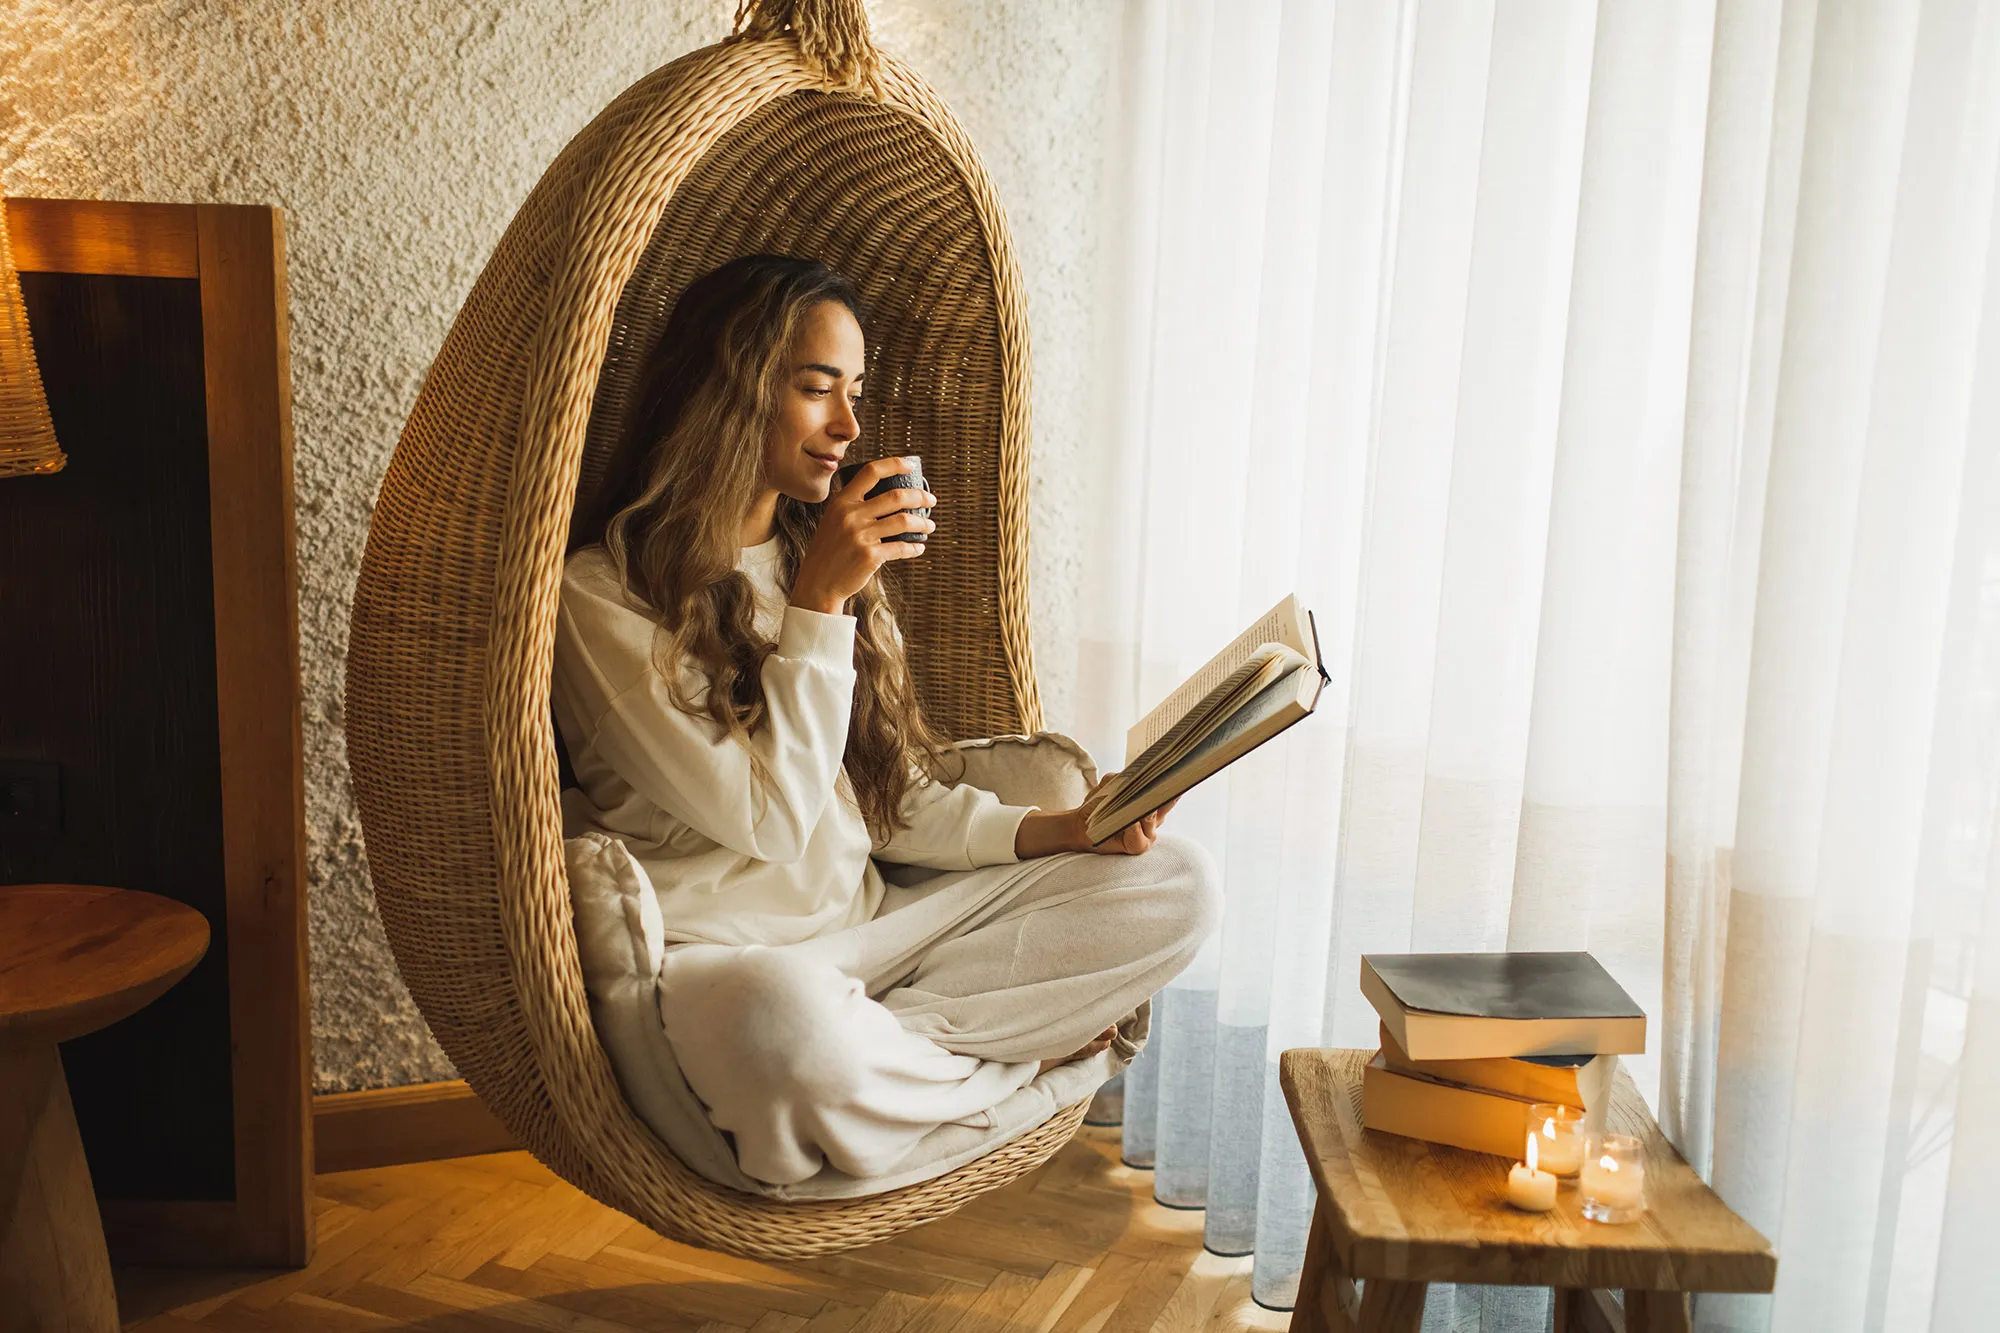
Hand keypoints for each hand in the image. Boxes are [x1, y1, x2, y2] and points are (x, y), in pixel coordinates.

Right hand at [790, 456, 936, 614]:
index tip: (911, 466)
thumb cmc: (830, 550)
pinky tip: (918, 547)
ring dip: (923, 523)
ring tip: (930, 526)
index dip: (894, 464)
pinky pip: (901, 547)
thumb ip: (853, 506)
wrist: (819, 582)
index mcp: (842, 502)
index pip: (871, 472)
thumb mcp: (833, 520)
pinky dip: (914, 548)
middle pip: (895, 496)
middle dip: (920, 496)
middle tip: (931, 500)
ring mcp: (860, 536)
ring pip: (903, 521)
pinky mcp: (870, 556)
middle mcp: (851, 515)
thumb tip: (888, 496)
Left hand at [1011, 771, 1179, 857]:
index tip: (1183, 772)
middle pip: (1166, 806)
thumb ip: (1126, 778)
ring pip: (1152, 821)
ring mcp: (1147, 834)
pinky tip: (1128, 824)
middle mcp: (1153, 819)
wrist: (1081, 824)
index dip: (1177, 784)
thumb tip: (1138, 776)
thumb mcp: (1112, 783)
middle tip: (1167, 783)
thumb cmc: (1099, 803)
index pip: (1168, 792)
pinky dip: (1133, 830)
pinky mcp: (1136, 846)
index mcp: (1150, 802)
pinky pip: (1139, 838)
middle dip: (1166, 794)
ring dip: (1145, 812)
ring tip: (1138, 806)